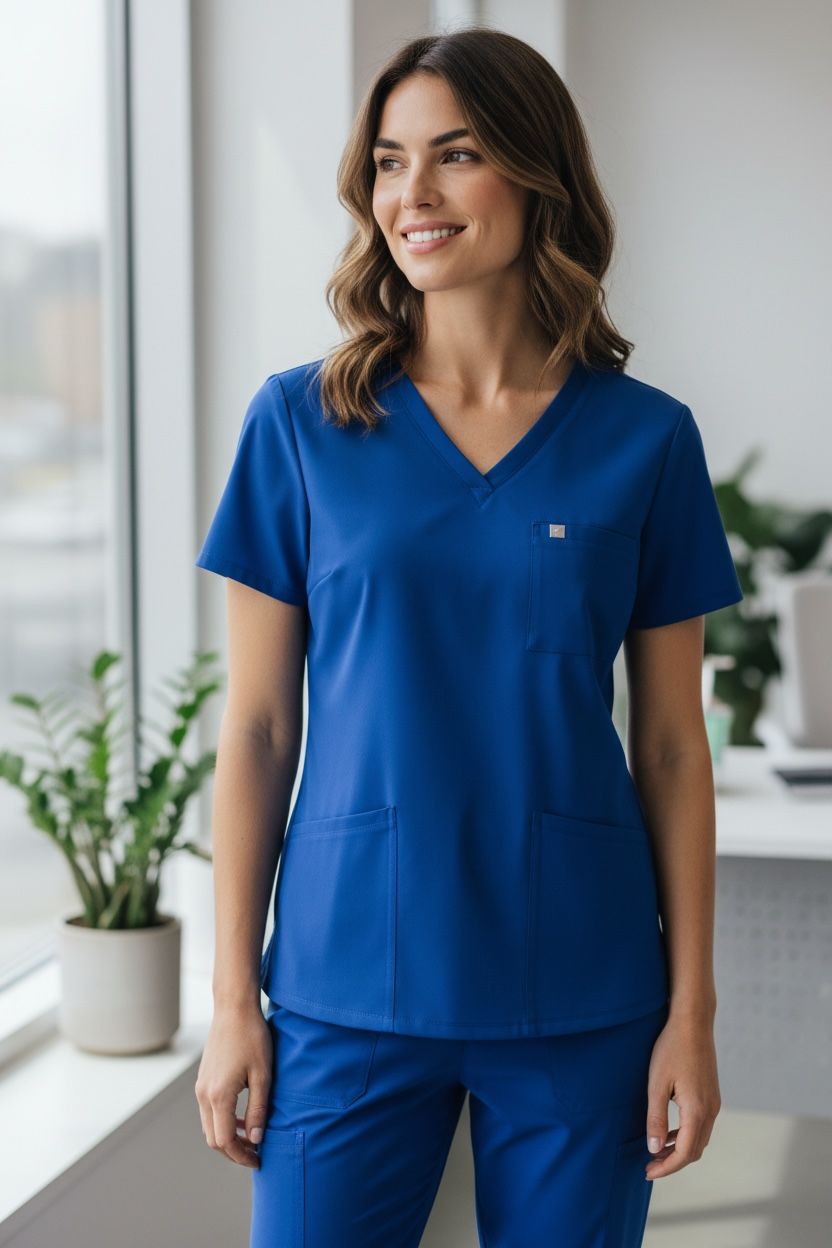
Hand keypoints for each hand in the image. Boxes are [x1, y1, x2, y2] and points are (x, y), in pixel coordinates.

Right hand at [194, 1002, 272, 1167]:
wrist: (233, 1009)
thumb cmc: (252, 1038)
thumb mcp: (263, 1075)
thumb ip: (259, 1110)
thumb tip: (256, 1139)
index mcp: (219, 1096)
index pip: (225, 1141)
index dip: (241, 1156)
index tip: (258, 1159)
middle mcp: (204, 1095)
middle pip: (213, 1139)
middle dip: (233, 1152)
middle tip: (255, 1154)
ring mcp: (200, 1087)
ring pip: (209, 1127)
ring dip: (228, 1137)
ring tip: (251, 1139)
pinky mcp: (203, 1080)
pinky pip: (208, 1111)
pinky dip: (223, 1122)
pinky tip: (242, 1119)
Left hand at [644, 1010, 720, 1178]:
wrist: (693, 1022)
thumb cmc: (672, 1048)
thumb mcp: (656, 1083)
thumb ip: (656, 1118)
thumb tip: (654, 1149)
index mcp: (697, 1110)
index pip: (685, 1153)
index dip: (667, 1167)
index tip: (648, 1172)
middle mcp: (710, 1110)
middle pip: (695, 1150)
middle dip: (673, 1162)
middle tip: (649, 1166)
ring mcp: (714, 1102)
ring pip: (700, 1139)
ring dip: (680, 1150)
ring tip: (656, 1152)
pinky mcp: (712, 1095)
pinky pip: (701, 1125)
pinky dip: (686, 1135)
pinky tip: (669, 1132)